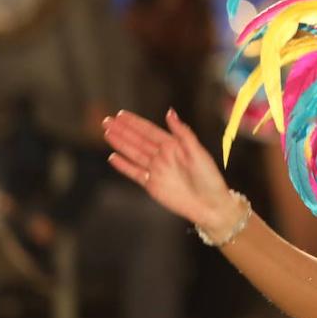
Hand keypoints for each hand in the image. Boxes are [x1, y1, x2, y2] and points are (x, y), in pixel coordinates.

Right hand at [103, 109, 237, 231]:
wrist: (210, 205)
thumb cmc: (209, 178)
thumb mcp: (198, 152)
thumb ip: (183, 133)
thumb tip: (169, 113)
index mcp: (174, 146)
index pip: (150, 131)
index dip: (135, 123)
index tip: (121, 114)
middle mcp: (163, 156)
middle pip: (138, 140)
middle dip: (123, 130)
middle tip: (107, 120)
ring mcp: (156, 170)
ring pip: (133, 154)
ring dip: (120, 144)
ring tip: (107, 133)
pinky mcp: (152, 185)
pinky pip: (134, 173)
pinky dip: (124, 166)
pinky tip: (113, 158)